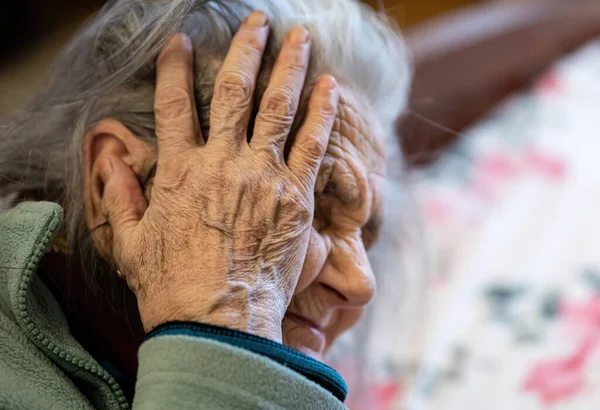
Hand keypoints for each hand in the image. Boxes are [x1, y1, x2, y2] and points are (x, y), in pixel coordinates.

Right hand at [99, 11, 338, 341]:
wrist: (218, 323)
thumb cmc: (172, 287)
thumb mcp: (130, 242)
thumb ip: (119, 196)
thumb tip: (107, 160)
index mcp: (180, 172)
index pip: (174, 104)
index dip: (176, 68)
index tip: (182, 42)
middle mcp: (222, 163)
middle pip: (235, 90)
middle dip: (248, 48)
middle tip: (261, 21)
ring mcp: (263, 176)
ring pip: (279, 106)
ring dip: (290, 65)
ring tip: (301, 36)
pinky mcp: (296, 196)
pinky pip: (312, 143)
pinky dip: (322, 111)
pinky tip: (330, 85)